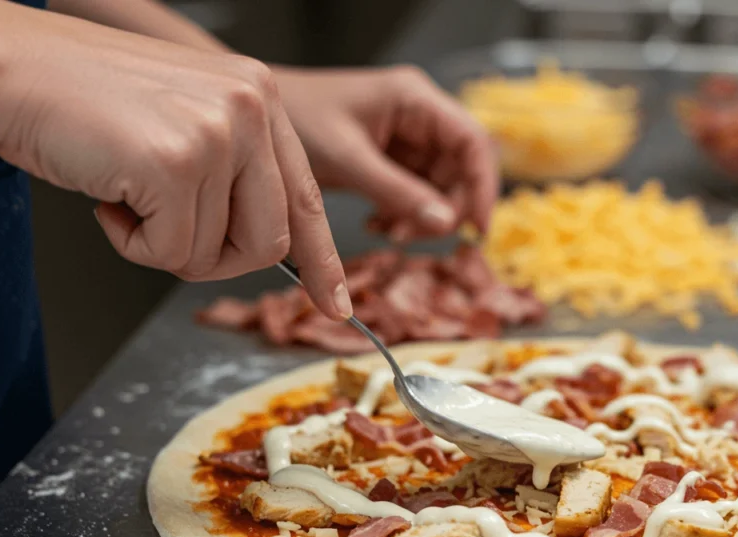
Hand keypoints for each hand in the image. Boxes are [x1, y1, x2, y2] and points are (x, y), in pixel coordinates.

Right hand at [0, 3, 350, 318]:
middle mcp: (250, 109)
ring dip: (165, 245)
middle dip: (218, 259)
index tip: (335, 304)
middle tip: (167, 232)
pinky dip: (131, 244)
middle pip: (270, 241)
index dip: (321, 261)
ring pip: (217, 253)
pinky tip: (107, 196)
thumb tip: (265, 246)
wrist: (7, 67)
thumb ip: (234, 174)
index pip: (308, 198)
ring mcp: (217, 134)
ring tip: (128, 195)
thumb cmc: (86, 101)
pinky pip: (170, 253)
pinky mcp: (175, 163)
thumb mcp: (186, 123)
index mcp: (259, 98)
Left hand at [273, 65, 498, 241]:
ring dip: (423, 217)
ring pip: (440, 187)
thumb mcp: (348, 158)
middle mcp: (418, 116)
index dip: (483, 187)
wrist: (254, 120)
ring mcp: (406, 139)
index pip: (473, 143)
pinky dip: (404, 216)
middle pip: (461, 170)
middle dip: (446, 209)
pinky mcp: (391, 161)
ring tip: (391, 231)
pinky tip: (378, 222)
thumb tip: (446, 224)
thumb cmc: (294, 116)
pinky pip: (416, 194)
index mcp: (414, 99)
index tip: (476, 228)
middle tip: (415, 235)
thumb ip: (398, 191)